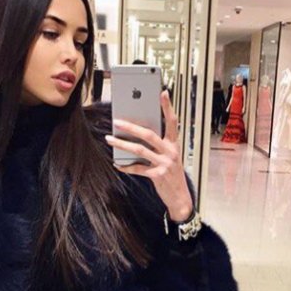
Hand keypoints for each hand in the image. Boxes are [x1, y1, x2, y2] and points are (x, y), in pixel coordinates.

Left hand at [105, 90, 192, 221]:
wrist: (180, 198)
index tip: (162, 93)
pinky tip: (117, 164)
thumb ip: (159, 146)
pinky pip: (138, 168)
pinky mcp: (157, 175)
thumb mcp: (170, 158)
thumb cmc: (172, 175)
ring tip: (110, 139)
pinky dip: (126, 166)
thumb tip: (138, 135)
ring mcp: (164, 164)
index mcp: (174, 144)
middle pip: (149, 134)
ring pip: (140, 149)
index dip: (168, 107)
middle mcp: (170, 152)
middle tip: (117, 121)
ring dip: (122, 144)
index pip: (172, 122)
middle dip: (131, 127)